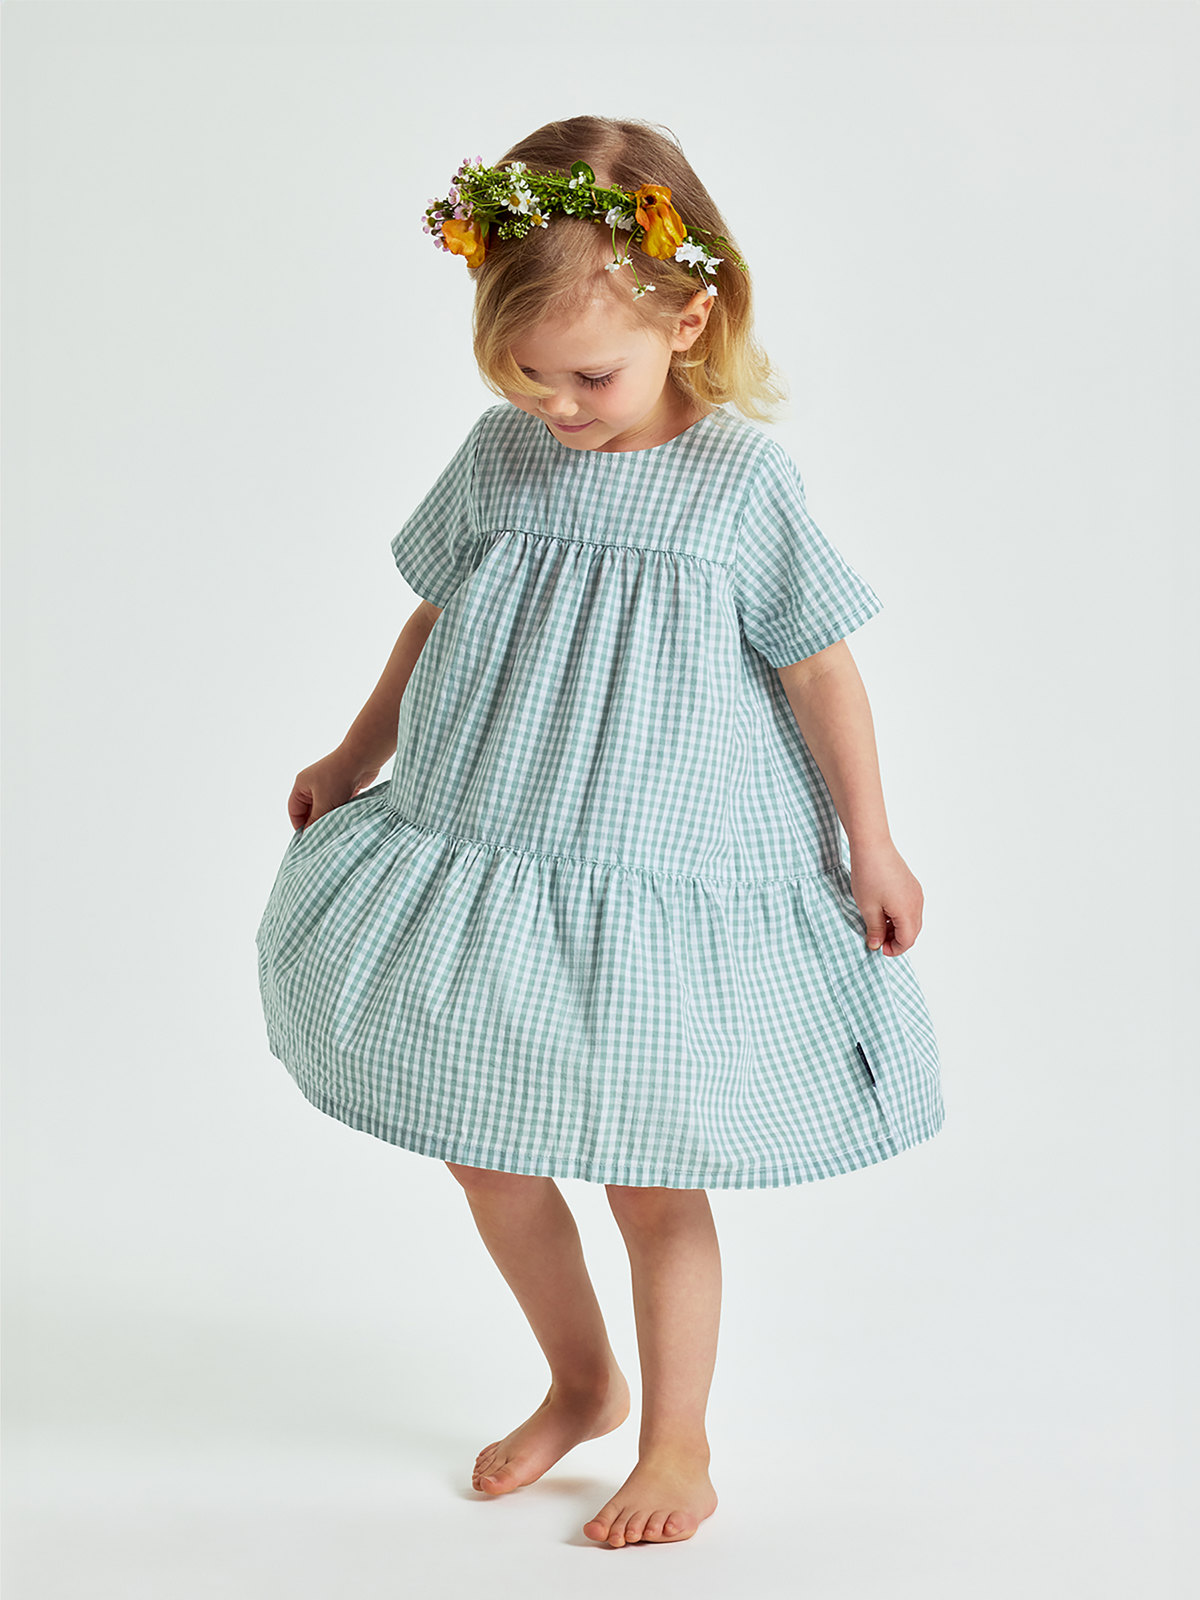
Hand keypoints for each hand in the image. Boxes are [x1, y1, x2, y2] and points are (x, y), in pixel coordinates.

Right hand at [288, 748, 382, 832]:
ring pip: (325, 808)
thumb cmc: (339, 778)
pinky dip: (340, 813)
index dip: (300, 826)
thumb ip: (315, 822)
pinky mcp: (343, 786)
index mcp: (301, 785)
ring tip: (335, 832)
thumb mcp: (324, 804)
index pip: (294, 810)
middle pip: (309, 810)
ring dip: (330, 818)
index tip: (308, 841)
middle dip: (316, 823)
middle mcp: (313, 784)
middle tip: (323, 840)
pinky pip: (338, 804)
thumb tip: (310, 836)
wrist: (362, 758)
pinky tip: (345, 822)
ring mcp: (329, 785)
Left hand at [848, 840, 923, 955]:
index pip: (907, 941)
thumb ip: (874, 929)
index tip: (878, 948)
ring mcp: (916, 892)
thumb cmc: (869, 875)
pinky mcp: (911, 884)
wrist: (872, 846)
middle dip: (895, 939)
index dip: (893, 949)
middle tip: (876, 938)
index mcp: (907, 912)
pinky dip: (899, 915)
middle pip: (912, 932)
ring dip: (897, 927)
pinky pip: (910, 907)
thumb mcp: (867, 908)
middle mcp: (917, 903)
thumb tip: (875, 944)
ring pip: (911, 920)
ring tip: (876, 924)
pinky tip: (882, 910)